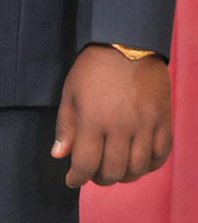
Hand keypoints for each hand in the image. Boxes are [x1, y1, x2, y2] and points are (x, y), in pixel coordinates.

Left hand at [52, 44, 171, 186]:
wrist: (126, 42)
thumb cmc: (93, 66)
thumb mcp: (71, 92)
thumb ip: (66, 126)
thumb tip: (59, 156)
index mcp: (93, 119)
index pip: (85, 163)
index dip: (77, 178)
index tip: (72, 180)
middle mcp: (121, 126)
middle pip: (113, 171)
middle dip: (100, 179)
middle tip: (94, 174)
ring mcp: (145, 124)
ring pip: (138, 168)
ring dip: (125, 176)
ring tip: (115, 170)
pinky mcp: (162, 119)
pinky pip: (161, 154)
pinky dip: (150, 165)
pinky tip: (139, 162)